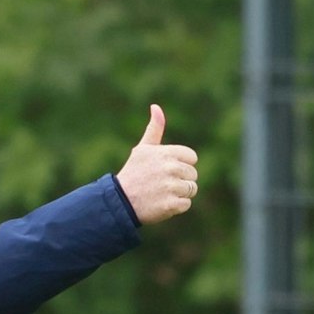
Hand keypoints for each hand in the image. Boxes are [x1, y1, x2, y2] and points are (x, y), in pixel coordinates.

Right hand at [114, 105, 198, 224]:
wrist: (120, 202)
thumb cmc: (133, 174)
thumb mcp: (142, 149)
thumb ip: (154, 129)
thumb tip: (156, 107)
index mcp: (166, 153)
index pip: (192, 158)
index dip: (182, 165)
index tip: (167, 170)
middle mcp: (170, 168)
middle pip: (193, 174)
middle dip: (181, 180)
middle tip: (162, 184)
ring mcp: (171, 187)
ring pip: (191, 189)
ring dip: (180, 194)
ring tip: (162, 194)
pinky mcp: (171, 204)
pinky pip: (186, 204)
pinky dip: (176, 206)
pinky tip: (162, 203)